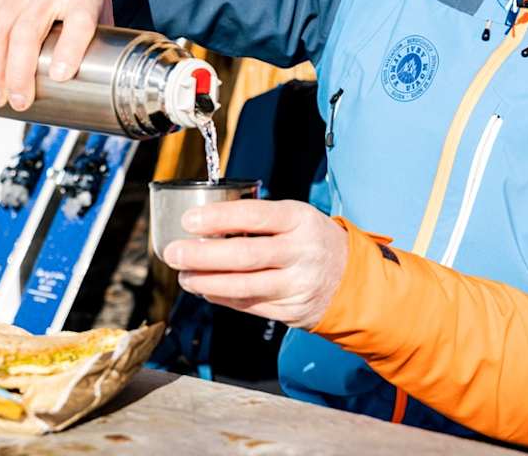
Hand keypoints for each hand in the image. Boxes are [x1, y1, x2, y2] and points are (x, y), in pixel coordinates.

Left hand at [161, 200, 347, 329]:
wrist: (352, 279)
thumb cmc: (311, 241)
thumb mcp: (296, 218)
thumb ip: (259, 221)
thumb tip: (205, 226)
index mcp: (300, 219)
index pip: (254, 215)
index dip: (218, 218)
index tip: (189, 220)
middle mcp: (301, 251)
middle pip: (244, 255)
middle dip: (202, 255)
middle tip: (174, 252)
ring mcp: (298, 284)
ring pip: (243, 286)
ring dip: (206, 282)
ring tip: (184, 276)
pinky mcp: (292, 311)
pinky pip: (249, 305)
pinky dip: (223, 298)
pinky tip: (206, 290)